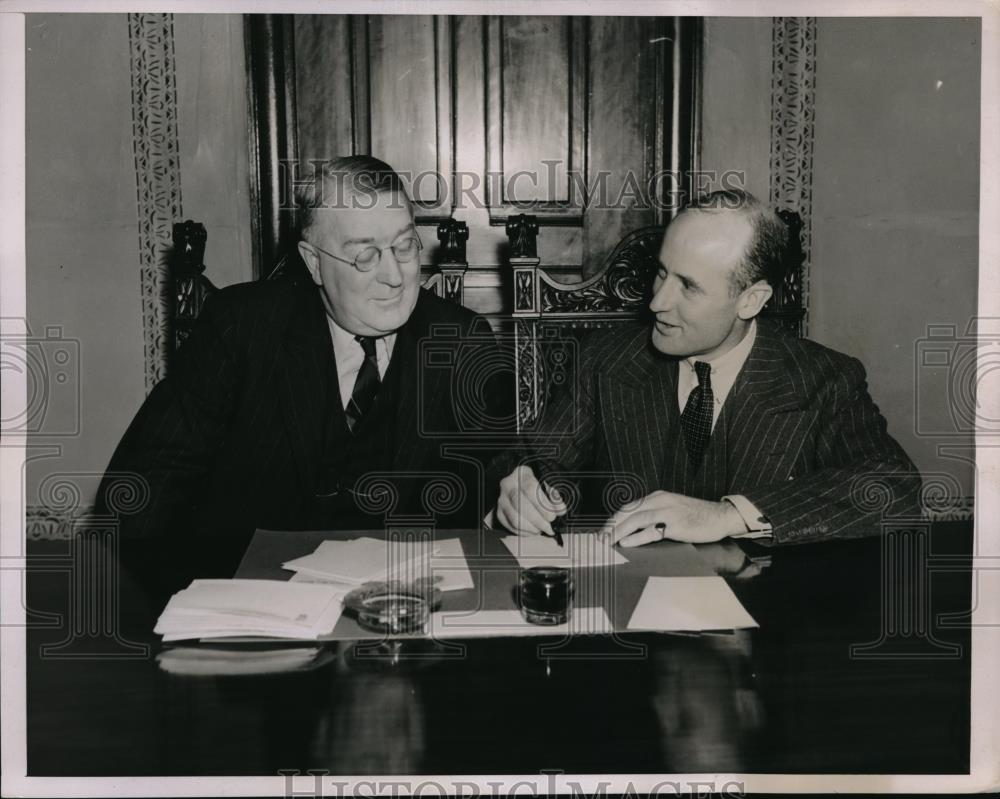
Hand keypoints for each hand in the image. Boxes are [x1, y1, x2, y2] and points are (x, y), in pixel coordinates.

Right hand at [496, 465, 566, 536]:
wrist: (520, 487)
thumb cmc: (537, 486)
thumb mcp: (547, 484)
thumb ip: (554, 496)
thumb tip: (560, 509)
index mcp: (522, 474)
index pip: (530, 488)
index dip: (543, 505)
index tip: (554, 515)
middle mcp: (508, 485)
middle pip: (521, 505)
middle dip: (538, 520)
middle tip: (549, 526)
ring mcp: (502, 500)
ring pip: (515, 519)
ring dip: (531, 528)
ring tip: (541, 529)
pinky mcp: (499, 513)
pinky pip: (511, 527)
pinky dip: (524, 532)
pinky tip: (533, 531)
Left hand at [600, 491, 745, 547]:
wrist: (720, 517)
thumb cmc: (696, 517)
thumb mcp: (672, 510)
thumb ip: (654, 516)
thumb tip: (633, 529)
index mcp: (657, 497)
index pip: (629, 507)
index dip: (614, 519)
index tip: (603, 530)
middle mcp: (660, 501)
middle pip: (628, 511)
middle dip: (611, 525)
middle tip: (600, 538)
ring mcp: (668, 511)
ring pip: (636, 519)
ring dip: (618, 531)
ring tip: (607, 541)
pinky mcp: (675, 524)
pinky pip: (651, 530)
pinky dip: (636, 536)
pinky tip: (626, 542)